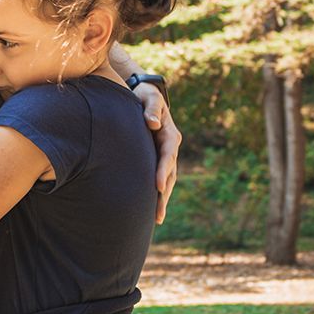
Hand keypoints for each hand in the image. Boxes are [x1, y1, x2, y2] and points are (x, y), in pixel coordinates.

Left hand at [132, 82, 180, 224]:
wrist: (143, 95)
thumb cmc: (144, 96)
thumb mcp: (148, 97)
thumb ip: (151, 109)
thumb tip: (151, 124)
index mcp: (169, 133)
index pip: (167, 155)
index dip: (163, 170)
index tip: (158, 186)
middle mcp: (170, 146)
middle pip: (170, 173)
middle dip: (164, 194)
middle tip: (157, 213)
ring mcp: (165, 154)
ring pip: (167, 179)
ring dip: (162, 198)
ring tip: (156, 218)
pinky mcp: (157, 158)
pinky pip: (160, 177)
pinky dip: (158, 193)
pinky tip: (152, 209)